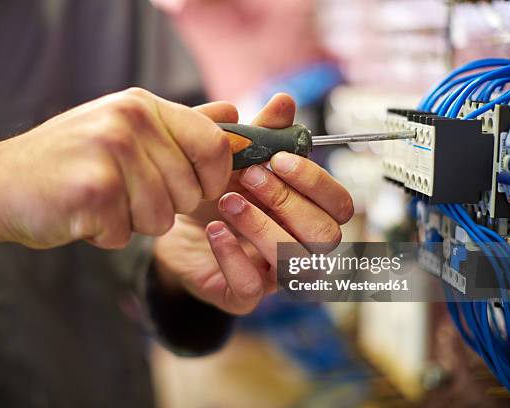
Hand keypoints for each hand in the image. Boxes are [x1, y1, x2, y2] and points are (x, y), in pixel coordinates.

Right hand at [0, 88, 233, 263]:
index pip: (214, 145)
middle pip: (190, 191)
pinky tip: (81, 215)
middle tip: (123, 195)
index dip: (214, 178)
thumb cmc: (69, 162)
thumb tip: (234, 114)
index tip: (197, 191)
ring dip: (133, 224)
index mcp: (143, 106)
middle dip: (164, 208)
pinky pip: (125, 234)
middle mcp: (130, 121)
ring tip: (101, 203)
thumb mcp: (126, 130)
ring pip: (162, 218)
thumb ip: (181, 126)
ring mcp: (110, 152)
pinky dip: (105, 235)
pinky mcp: (93, 189)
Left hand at [153, 94, 353, 314]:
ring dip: (263, 227)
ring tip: (226, 200)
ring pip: (296, 264)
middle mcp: (298, 246)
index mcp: (305, 212)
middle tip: (249, 177)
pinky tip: (214, 230)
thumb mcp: (232, 156)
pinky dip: (233, 255)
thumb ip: (260, 133)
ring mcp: (272, 275)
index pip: (341, 206)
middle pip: (327, 237)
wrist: (168, 221)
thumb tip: (284, 101)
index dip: (316, 183)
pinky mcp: (239, 295)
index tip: (279, 159)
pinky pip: (252, 287)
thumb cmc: (209, 189)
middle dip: (288, 203)